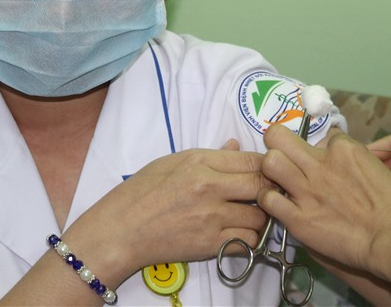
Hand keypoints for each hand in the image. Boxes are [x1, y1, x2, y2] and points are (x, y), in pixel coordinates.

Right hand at [62, 140, 270, 284]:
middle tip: (266, 193)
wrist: (121, 230)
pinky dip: (249, 239)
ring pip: (260, 218)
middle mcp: (209, 188)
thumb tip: (236, 145)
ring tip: (250, 214)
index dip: (267, 165)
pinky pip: (248, 242)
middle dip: (270, 189)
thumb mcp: (172, 162)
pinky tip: (238, 232)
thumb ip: (210, 155)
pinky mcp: (210, 245)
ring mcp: (211, 219)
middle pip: (263, 186)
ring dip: (261, 217)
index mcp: (199, 162)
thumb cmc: (142, 191)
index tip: (268, 170)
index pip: (252, 159)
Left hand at [259, 125, 390, 280]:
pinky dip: (269, 200)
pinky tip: (279, 204)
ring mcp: (307, 190)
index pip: (320, 135)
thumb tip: (336, 154)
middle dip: (277, 143)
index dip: (320, 148)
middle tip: (283, 157)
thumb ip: (352, 159)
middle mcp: (320, 164)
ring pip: (269, 162)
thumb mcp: (377, 166)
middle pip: (277, 136)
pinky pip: (268, 199)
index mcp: (343, 149)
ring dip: (271, 170)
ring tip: (279, 181)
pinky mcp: (298, 218)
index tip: (324, 160)